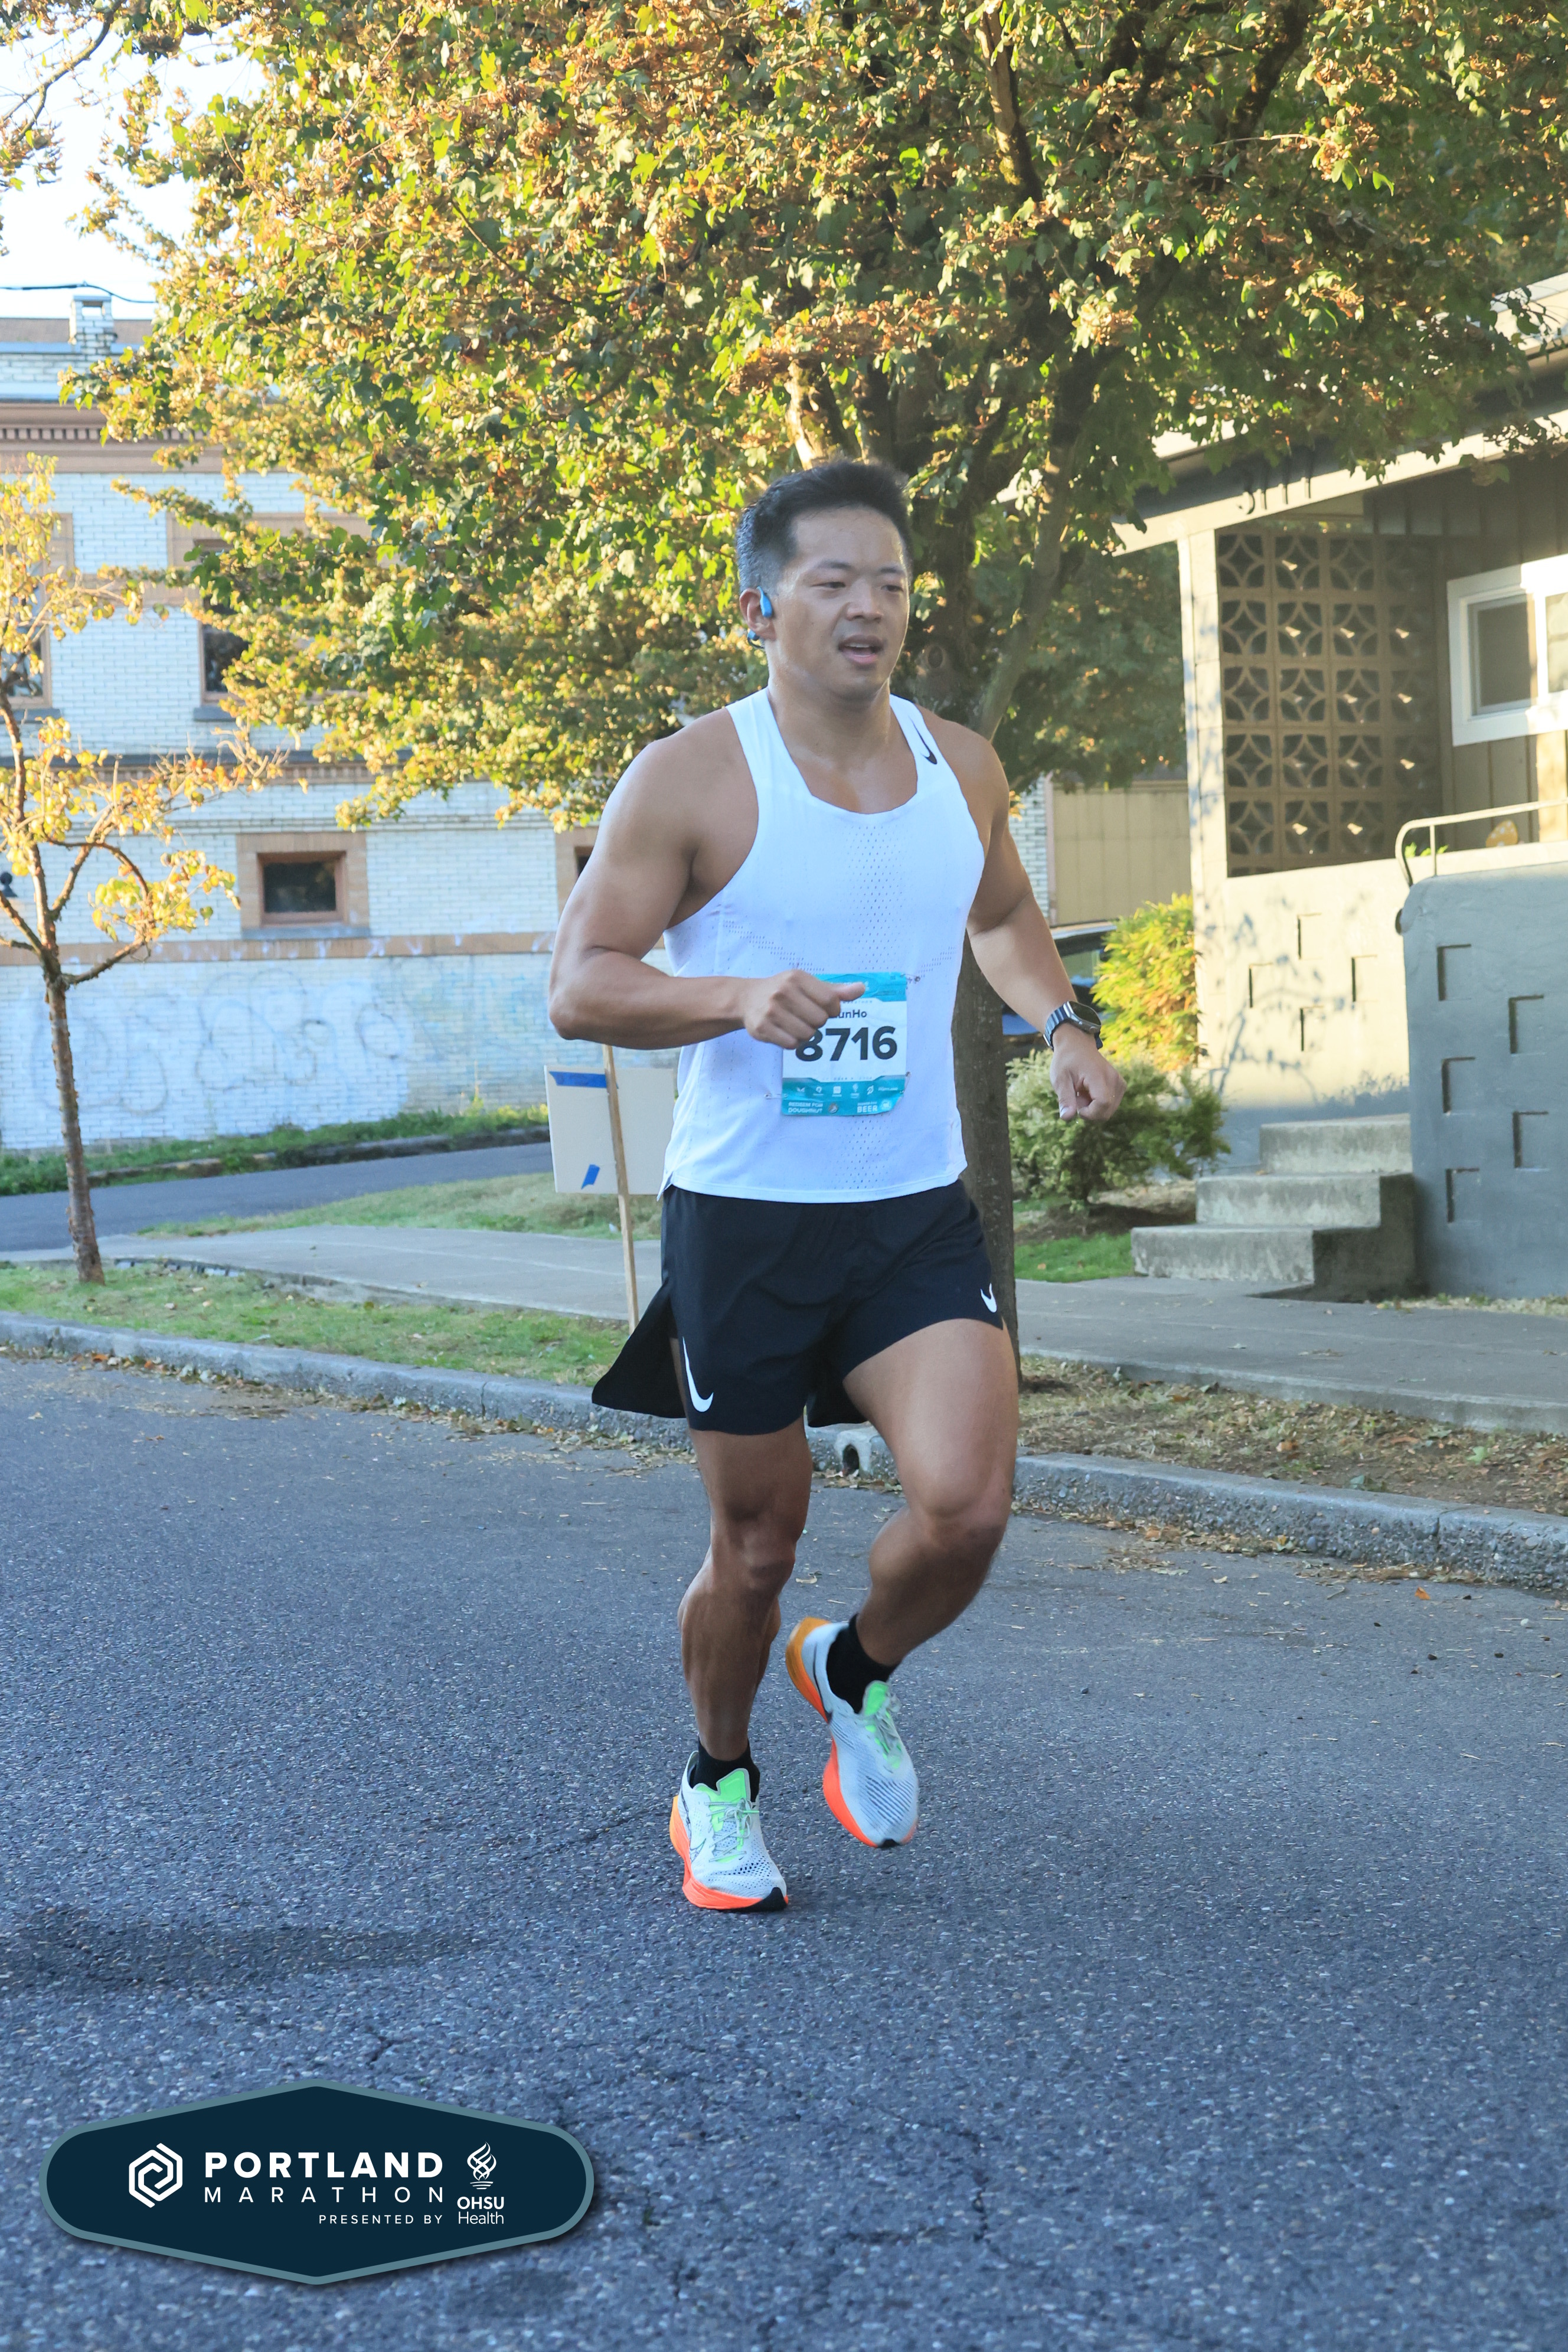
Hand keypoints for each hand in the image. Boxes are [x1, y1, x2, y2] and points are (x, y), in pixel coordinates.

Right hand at [737, 969, 865, 1046]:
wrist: (747, 999)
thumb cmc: (784, 991)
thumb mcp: (808, 985)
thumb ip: (835, 990)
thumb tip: (861, 989)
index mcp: (797, 978)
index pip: (831, 1001)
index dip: (832, 1009)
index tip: (823, 1007)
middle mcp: (783, 991)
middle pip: (820, 1020)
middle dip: (816, 1022)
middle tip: (804, 1016)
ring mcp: (771, 1010)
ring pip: (807, 1034)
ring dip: (805, 1034)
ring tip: (794, 1023)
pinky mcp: (762, 1028)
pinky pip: (792, 1044)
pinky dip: (792, 1042)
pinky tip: (784, 1032)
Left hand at [1052, 1027, 1124, 1123]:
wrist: (1077, 1044)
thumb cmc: (1066, 1061)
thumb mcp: (1060, 1079)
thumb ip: (1065, 1099)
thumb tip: (1067, 1118)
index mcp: (1098, 1075)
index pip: (1103, 1104)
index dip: (1089, 1113)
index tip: (1076, 1106)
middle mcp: (1114, 1079)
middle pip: (1106, 1111)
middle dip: (1089, 1112)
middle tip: (1076, 1097)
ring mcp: (1119, 1082)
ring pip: (1109, 1111)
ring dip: (1093, 1109)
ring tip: (1082, 1093)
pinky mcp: (1120, 1085)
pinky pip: (1111, 1105)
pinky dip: (1099, 1105)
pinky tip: (1089, 1093)